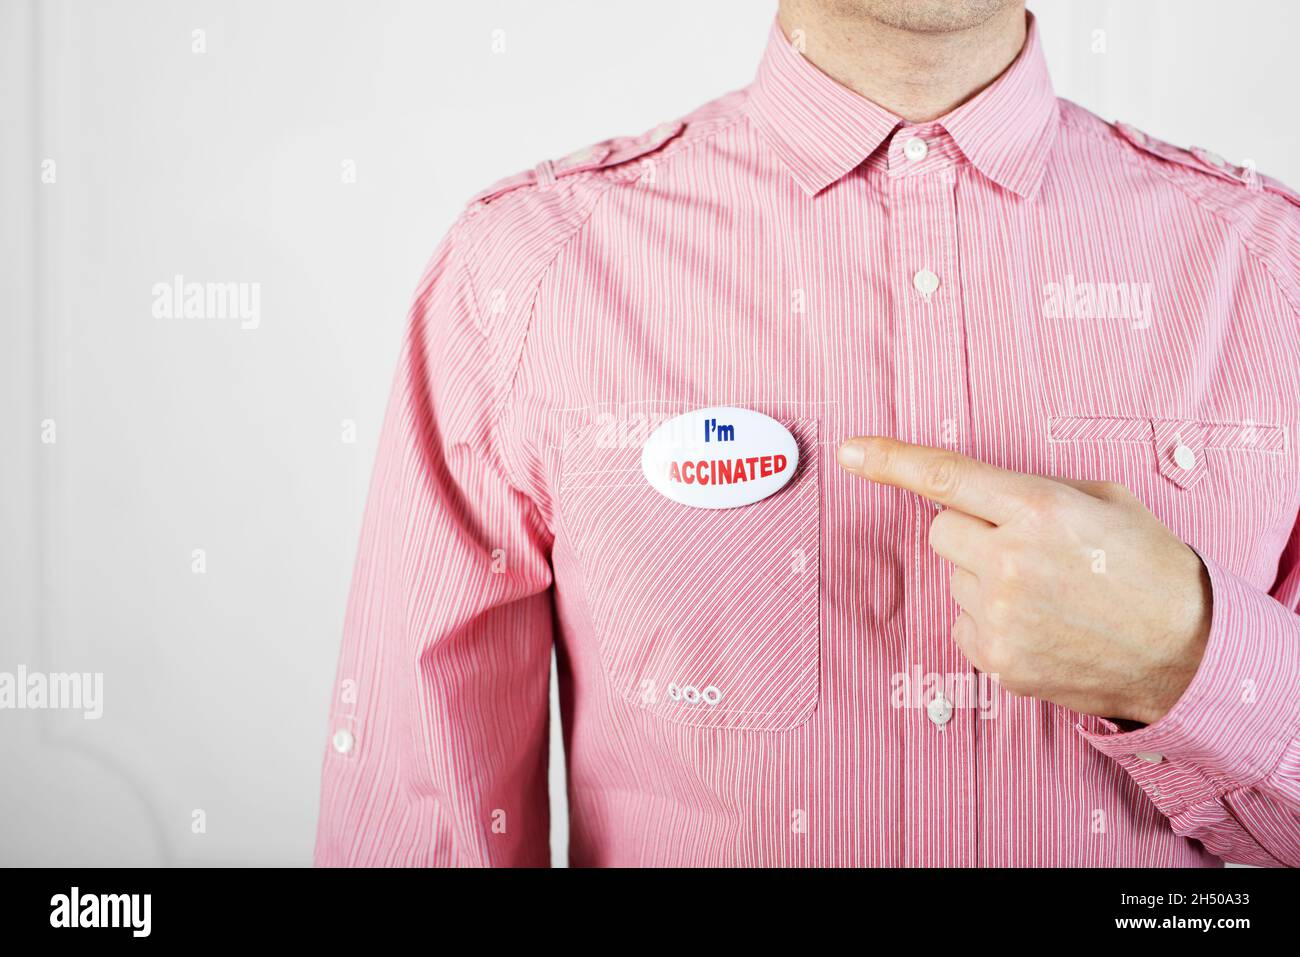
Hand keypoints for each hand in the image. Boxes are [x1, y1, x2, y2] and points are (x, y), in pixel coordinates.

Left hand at [836, 436, 1212, 724]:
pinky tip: (1039, 624)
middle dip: (972, 531)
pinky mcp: (997, 659)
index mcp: (1038, 508)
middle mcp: (1010, 560)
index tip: (851, 451)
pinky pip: (964, 622)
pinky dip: (990, 621)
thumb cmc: (1146, 567)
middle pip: (942, 530)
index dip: (890, 461)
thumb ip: (1032, 491)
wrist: (1187, 651)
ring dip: (985, 578)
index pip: (944, 477)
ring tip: (1046, 594)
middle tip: (1024, 548)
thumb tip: (975, 495)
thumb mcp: (1102, 501)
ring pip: (954, 577)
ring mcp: (1000, 615)